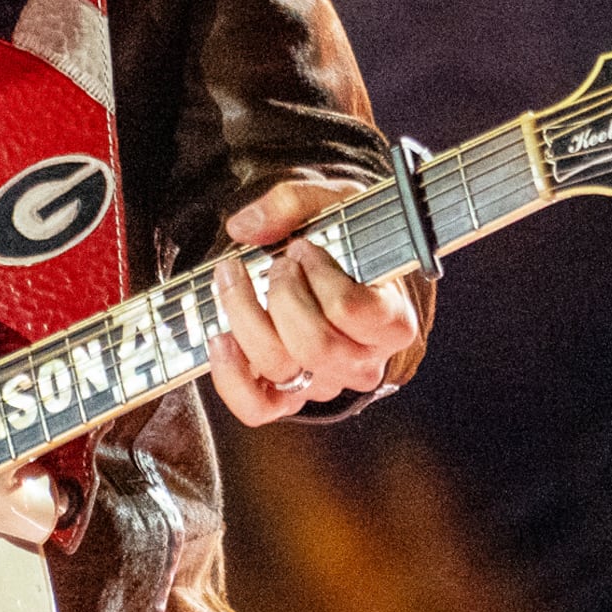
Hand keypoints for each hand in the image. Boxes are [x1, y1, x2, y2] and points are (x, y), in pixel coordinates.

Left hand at [207, 178, 421, 426]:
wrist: (339, 270)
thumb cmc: (344, 239)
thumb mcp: (333, 204)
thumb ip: (293, 203)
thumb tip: (243, 228)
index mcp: (391, 320)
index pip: (354, 311)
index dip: (320, 276)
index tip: (304, 248)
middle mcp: (363, 362)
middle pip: (315, 345)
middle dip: (282, 295)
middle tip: (277, 264)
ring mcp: (325, 383)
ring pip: (280, 368)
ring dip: (245, 314)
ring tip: (235, 277)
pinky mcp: (288, 397)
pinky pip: (256, 407)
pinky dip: (230, 377)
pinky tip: (219, 338)